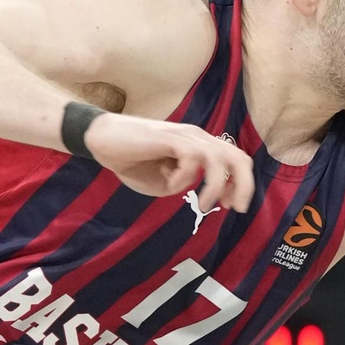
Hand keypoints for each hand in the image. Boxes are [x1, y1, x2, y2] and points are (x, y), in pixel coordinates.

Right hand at [85, 112, 254, 213]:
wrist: (101, 141)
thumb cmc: (132, 160)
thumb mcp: (165, 182)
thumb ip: (185, 185)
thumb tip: (201, 191)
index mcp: (200, 146)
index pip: (235, 160)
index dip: (241, 184)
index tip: (231, 205)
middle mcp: (198, 138)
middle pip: (237, 157)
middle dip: (243, 185)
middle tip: (234, 208)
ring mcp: (185, 136)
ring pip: (218, 158)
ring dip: (215, 186)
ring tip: (204, 205)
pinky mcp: (170, 137)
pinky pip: (191, 159)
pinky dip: (184, 177)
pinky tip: (168, 181)